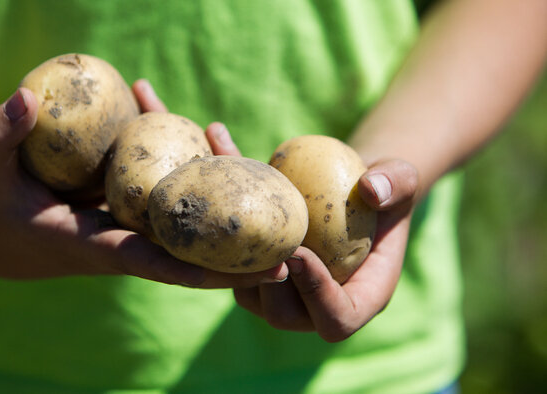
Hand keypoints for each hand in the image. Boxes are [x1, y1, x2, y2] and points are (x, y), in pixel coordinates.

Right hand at [0, 80, 286, 286]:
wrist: (1, 229)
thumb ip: (1, 132)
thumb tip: (29, 96)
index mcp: (92, 244)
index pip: (151, 262)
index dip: (197, 270)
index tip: (242, 274)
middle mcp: (122, 242)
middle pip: (187, 256)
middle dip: (234, 262)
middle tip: (288, 257)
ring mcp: (132, 229)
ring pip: (188, 224)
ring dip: (227, 217)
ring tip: (279, 210)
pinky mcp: (134, 213)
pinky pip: (174, 198)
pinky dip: (197, 178)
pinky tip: (218, 142)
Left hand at [233, 159, 418, 340]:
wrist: (349, 186)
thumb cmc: (382, 186)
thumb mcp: (400, 177)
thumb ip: (395, 183)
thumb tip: (370, 189)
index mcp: (360, 296)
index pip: (337, 319)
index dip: (317, 297)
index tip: (302, 254)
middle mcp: (318, 304)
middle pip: (285, 315)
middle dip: (271, 284)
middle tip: (265, 243)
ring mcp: (283, 293)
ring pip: (249, 296)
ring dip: (237, 262)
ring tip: (234, 216)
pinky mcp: (255, 273)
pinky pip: (230, 265)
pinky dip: (221, 232)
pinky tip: (218, 174)